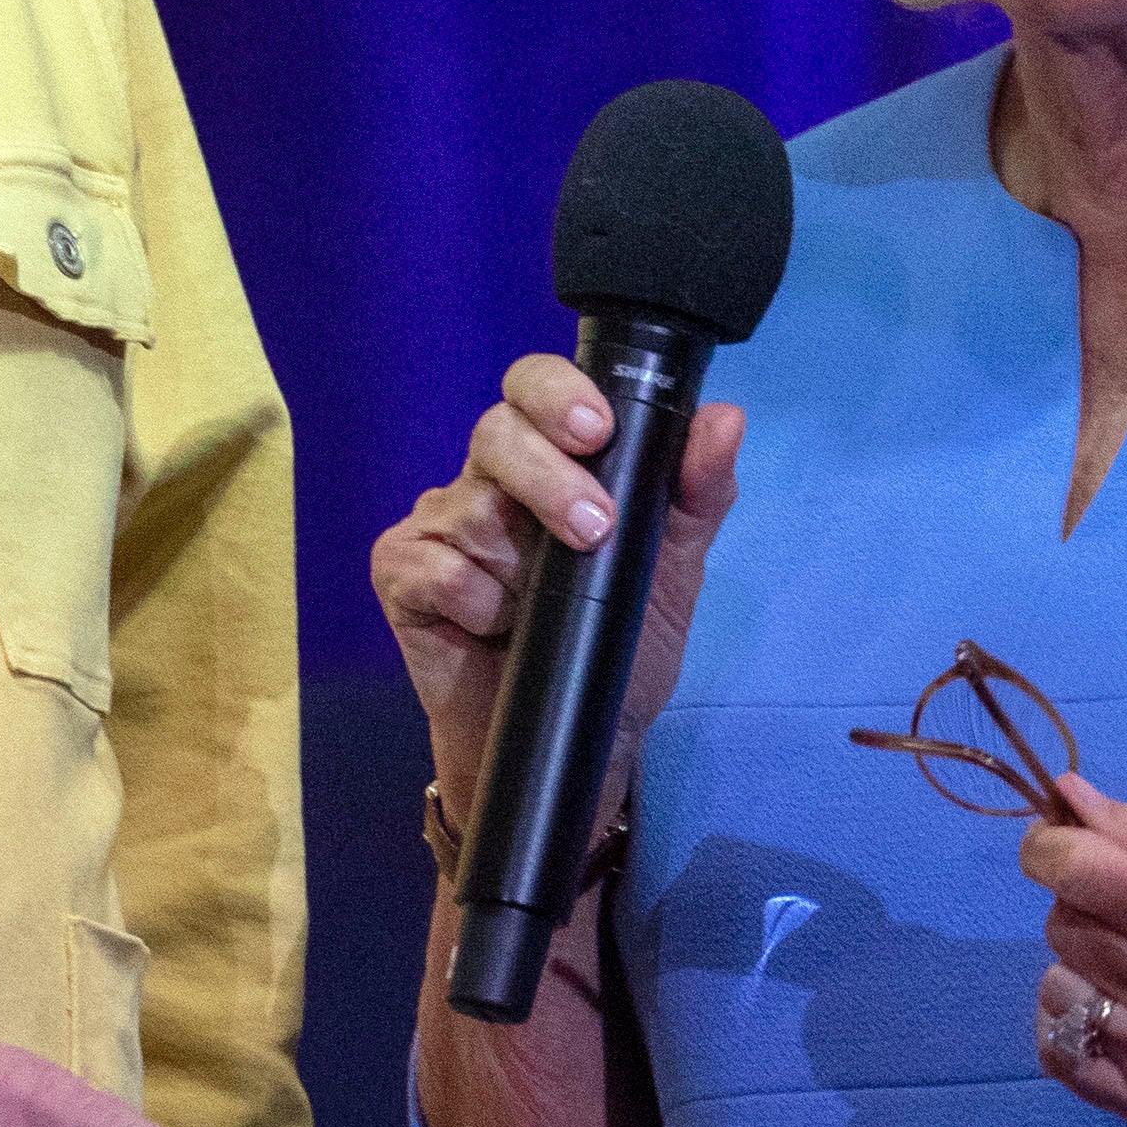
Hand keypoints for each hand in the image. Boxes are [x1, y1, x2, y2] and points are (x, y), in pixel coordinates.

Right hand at [368, 356, 743, 810]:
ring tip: (544, 605)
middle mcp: (487, 480)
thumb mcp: (674, 569)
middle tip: (594, 532)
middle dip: (548, 479)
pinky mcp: (402, 575)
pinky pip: (435, 567)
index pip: (533, 387)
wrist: (581, 738)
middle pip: (497, 434)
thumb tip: (724, 419)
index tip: (597, 429)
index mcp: (548, 458)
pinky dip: (477, 601)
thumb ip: (697, 494)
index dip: (556, 393)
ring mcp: (438, 525)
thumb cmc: (620, 643)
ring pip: (470, 507)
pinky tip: (500, 628)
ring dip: (520, 563)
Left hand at [1013, 782, 1126, 1126]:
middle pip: (1064, 923)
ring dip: (1085, 961)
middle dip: (1084, 898)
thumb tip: (1068, 800)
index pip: (1076, 872)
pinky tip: (1120, 1005)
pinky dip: (1075, 1020)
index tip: (1061, 841)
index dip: (1051, 846)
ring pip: (1058, 982)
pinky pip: (1061, 1053)